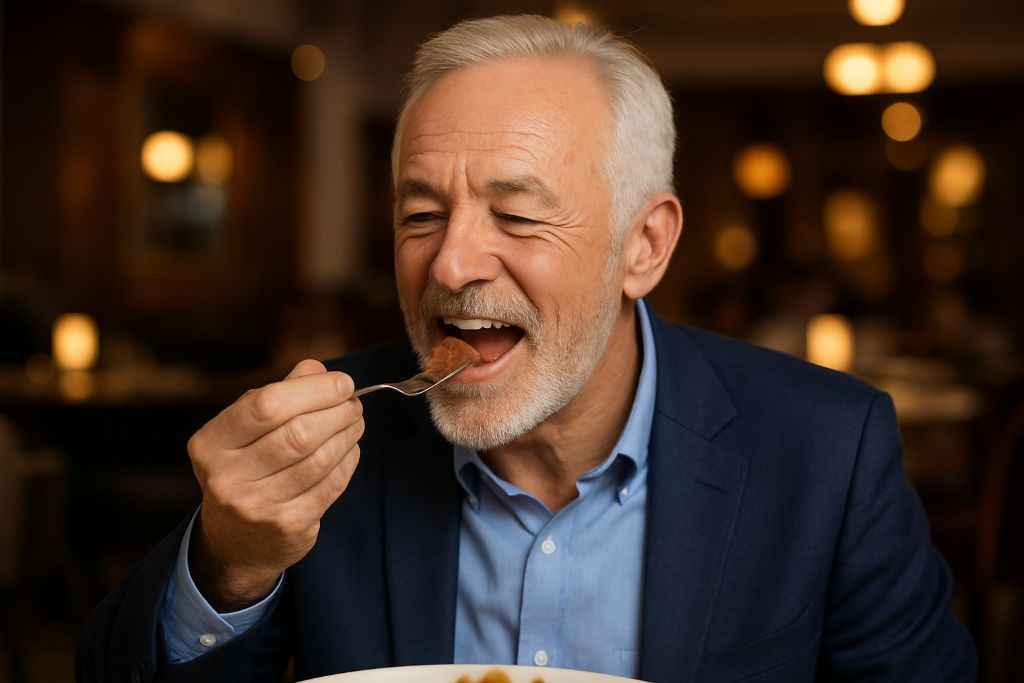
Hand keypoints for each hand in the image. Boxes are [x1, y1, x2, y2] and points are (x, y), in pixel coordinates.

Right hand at [186, 359, 363, 610]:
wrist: (236, 542)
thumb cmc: (247, 468)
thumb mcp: (247, 430)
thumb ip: (280, 394)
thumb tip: (318, 370)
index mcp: (211, 443)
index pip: (266, 405)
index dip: (313, 390)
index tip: (342, 382)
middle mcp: (227, 477)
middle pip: (299, 433)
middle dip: (337, 412)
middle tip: (354, 403)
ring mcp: (257, 506)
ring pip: (319, 459)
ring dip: (347, 434)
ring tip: (356, 421)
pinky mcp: (288, 526)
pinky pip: (331, 485)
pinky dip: (348, 461)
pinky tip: (350, 449)